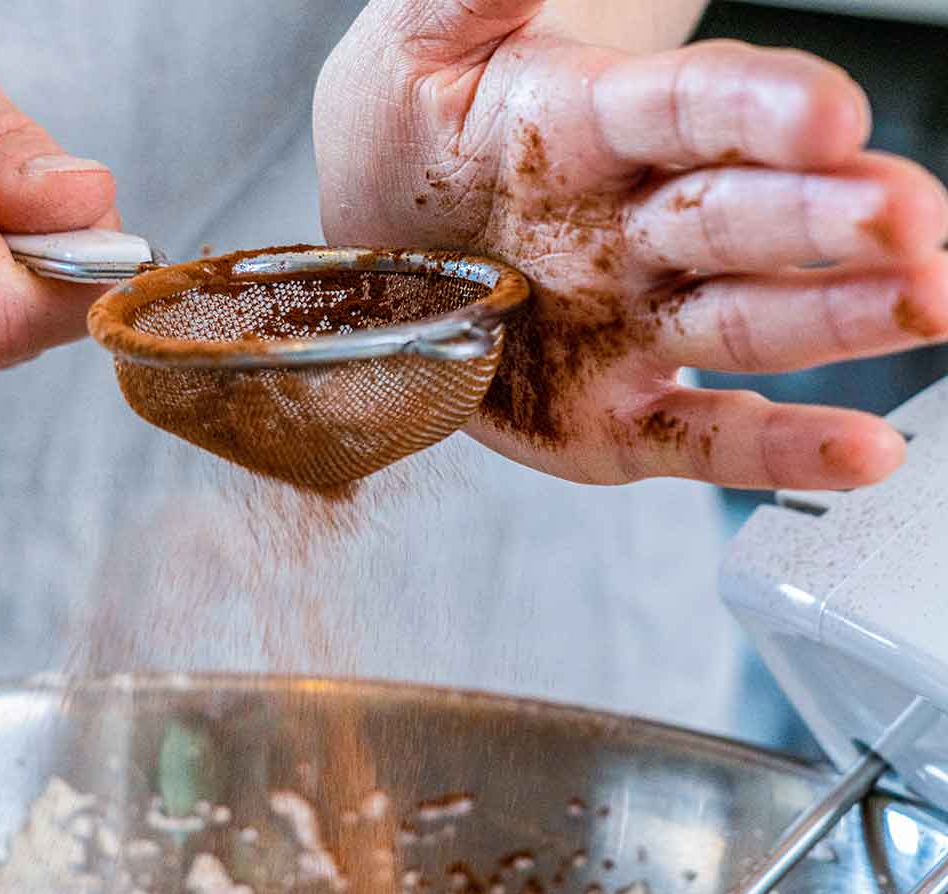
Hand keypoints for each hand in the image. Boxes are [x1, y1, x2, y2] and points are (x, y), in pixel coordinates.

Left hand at [315, 1, 947, 487]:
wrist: (395, 230)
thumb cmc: (421, 132)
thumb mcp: (422, 47)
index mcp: (593, 127)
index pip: (688, 112)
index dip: (757, 112)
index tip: (831, 116)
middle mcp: (635, 229)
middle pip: (741, 217)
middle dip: (825, 219)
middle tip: (911, 219)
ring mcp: (636, 325)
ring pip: (748, 320)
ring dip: (839, 319)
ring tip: (928, 308)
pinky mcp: (620, 418)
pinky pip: (705, 435)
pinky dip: (782, 448)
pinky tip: (866, 452)